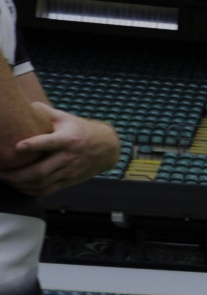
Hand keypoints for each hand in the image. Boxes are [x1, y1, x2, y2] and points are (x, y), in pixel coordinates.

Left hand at [2, 104, 119, 195]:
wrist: (107, 148)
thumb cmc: (81, 130)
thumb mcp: (66, 118)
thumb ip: (44, 112)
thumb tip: (23, 103)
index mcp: (67, 139)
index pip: (49, 142)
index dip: (33, 145)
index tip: (17, 147)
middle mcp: (68, 157)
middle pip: (40, 171)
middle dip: (16, 174)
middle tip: (0, 172)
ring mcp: (69, 171)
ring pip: (41, 183)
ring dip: (20, 184)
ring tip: (6, 179)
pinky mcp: (69, 181)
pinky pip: (47, 190)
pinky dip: (30, 191)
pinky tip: (19, 187)